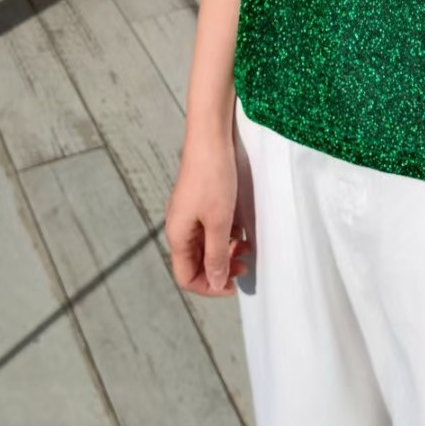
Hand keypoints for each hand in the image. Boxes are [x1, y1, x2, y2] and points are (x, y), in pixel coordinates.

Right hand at [165, 124, 250, 296]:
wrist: (210, 138)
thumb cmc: (213, 178)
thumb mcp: (218, 222)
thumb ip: (217, 255)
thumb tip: (215, 283)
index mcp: (178, 236)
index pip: (187, 277)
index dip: (209, 287)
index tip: (233, 284)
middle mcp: (179, 227)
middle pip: (196, 263)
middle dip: (220, 269)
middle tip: (244, 266)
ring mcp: (188, 214)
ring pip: (204, 246)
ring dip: (225, 252)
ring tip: (246, 248)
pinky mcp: (199, 202)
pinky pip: (209, 230)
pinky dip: (225, 235)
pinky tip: (240, 230)